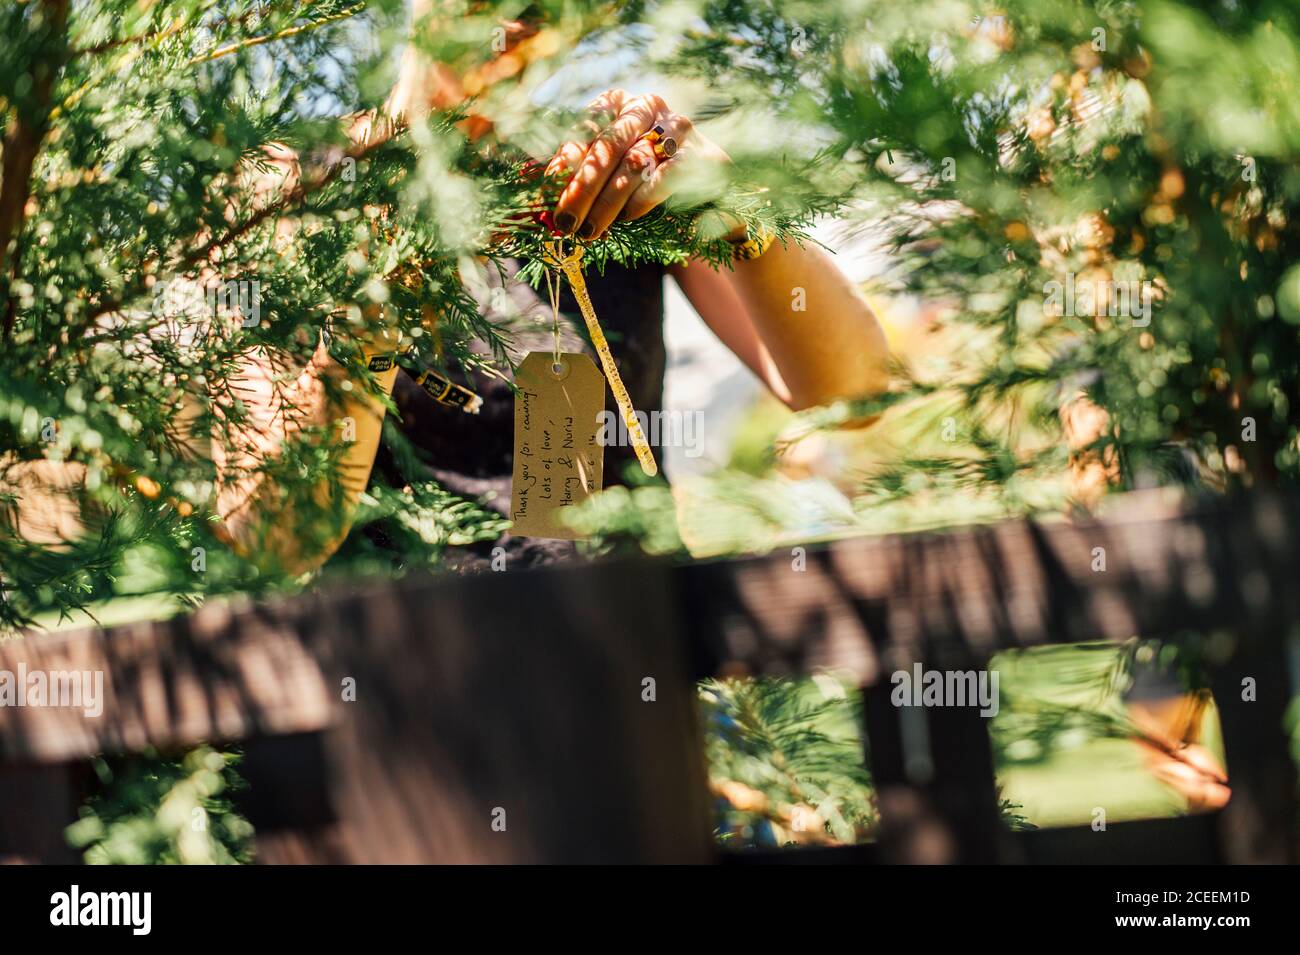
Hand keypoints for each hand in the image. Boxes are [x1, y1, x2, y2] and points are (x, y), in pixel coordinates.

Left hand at [544, 89, 733, 240]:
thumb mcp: (608, 172)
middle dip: (584, 188)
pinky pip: (666, 177)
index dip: (567, 157)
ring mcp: (679, 128)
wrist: (705, 195)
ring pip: (634, 163)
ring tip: (590, 230)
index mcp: (619, 102)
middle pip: (609, 146)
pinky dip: (643, 199)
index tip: (550, 188)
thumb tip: (547, 185)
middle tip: (566, 221)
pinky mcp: (704, 154)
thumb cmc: (643, 182)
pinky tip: (628, 218)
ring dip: (608, 202)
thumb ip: (579, 172)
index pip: (588, 125)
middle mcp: (648, 106)